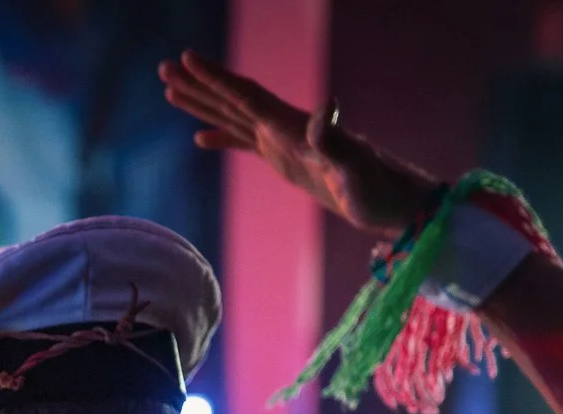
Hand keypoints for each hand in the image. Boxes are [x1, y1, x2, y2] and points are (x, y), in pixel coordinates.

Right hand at [159, 50, 439, 235]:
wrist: (398, 205)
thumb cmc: (379, 191)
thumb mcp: (356, 169)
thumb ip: (336, 139)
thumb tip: (326, 107)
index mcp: (295, 127)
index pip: (247, 96)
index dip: (216, 79)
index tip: (187, 59)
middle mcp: (287, 128)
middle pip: (233, 99)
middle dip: (199, 84)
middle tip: (164, 68)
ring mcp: (286, 144)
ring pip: (234, 117)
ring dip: (204, 104)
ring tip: (171, 91)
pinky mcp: (288, 162)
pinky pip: (246, 143)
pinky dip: (223, 138)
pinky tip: (201, 138)